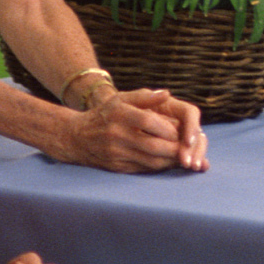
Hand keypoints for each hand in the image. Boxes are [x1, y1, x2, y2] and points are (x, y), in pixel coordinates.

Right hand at [66, 89, 208, 172]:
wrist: (78, 137)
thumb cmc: (106, 114)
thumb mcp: (121, 99)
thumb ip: (145, 96)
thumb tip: (167, 94)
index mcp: (119, 115)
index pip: (148, 121)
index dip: (167, 127)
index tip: (178, 129)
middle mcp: (116, 135)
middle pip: (153, 145)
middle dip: (173, 147)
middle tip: (185, 145)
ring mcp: (116, 154)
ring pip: (150, 161)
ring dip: (170, 160)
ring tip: (181, 154)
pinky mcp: (117, 167)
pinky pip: (144, 169)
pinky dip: (159, 166)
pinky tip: (167, 161)